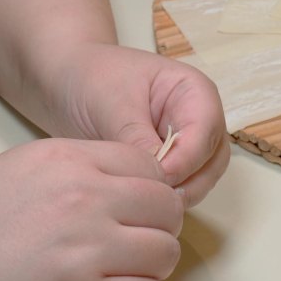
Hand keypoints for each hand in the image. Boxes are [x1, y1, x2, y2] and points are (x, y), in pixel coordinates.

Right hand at [0, 139, 183, 280]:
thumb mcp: (24, 167)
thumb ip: (80, 168)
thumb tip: (128, 186)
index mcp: (70, 161)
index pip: (151, 168)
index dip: (152, 192)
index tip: (142, 208)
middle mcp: (86, 200)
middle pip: (168, 209)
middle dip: (160, 226)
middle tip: (138, 240)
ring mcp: (86, 251)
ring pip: (166, 254)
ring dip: (152, 265)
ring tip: (123, 271)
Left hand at [32, 44, 229, 207]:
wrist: (68, 83)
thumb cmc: (93, 78)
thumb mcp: (112, 103)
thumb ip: (136, 137)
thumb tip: (157, 174)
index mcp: (193, 92)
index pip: (205, 131)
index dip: (185, 159)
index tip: (157, 176)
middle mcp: (197, 120)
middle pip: (212, 160)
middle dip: (187, 182)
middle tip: (151, 197)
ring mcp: (186, 145)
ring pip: (201, 180)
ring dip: (177, 196)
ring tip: (140, 202)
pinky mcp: (170, 165)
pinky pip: (180, 189)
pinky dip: (164, 200)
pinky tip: (136, 202)